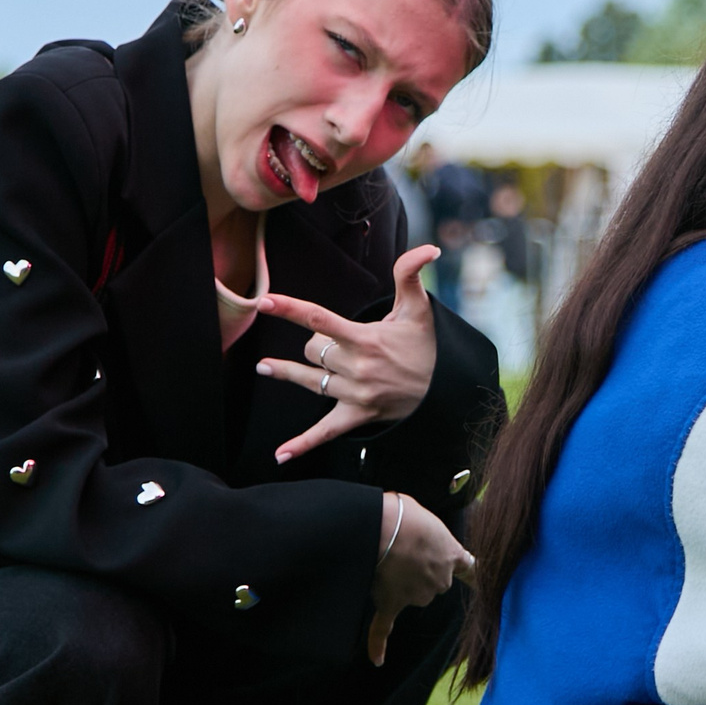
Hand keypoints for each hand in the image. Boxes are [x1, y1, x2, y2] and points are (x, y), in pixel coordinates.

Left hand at [254, 245, 441, 463]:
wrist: (442, 389)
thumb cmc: (424, 346)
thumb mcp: (418, 309)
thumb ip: (411, 275)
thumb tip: (430, 249)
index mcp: (365, 340)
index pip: (320, 320)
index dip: (290, 309)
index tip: (264, 301)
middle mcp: (357, 368)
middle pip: (313, 351)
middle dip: (315, 343)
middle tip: (334, 343)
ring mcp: (354, 394)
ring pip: (310, 380)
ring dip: (285, 373)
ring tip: (263, 367)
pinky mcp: (356, 417)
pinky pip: (325, 432)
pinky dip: (302, 445)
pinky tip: (280, 455)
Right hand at [368, 492, 473, 665]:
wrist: (385, 527)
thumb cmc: (406, 514)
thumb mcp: (427, 516)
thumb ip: (428, 533)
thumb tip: (414, 537)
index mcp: (453, 555)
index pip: (469, 568)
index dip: (473, 573)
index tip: (484, 581)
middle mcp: (440, 581)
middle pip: (434, 582)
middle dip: (420, 569)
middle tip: (403, 545)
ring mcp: (416, 595)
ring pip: (409, 594)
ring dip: (398, 581)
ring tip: (386, 555)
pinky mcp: (392, 603)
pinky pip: (385, 627)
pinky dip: (379, 644)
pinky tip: (378, 660)